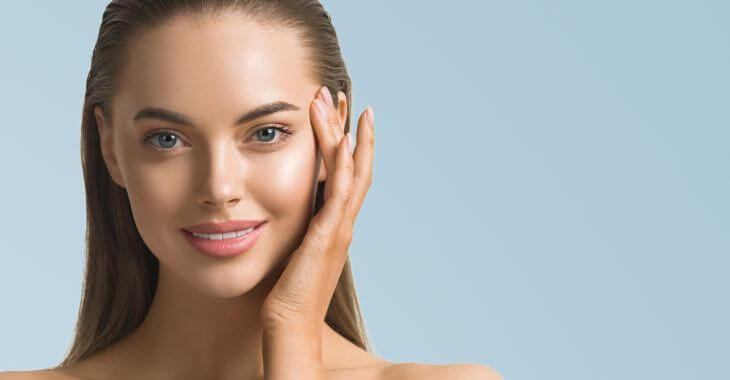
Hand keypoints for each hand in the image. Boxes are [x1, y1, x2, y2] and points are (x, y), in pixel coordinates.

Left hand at [260, 85, 374, 378]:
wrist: (288, 326)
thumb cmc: (286, 295)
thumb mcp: (292, 253)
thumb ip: (295, 231)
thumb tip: (279, 213)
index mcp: (334, 225)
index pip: (346, 176)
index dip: (347, 144)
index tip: (340, 115)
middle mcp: (343, 222)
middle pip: (356, 165)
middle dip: (350, 129)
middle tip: (344, 95)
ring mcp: (339, 227)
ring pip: (351, 170)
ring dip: (344, 133)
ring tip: (337, 100)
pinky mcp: (327, 234)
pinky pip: (340, 190)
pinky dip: (343, 162)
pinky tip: (340, 138)